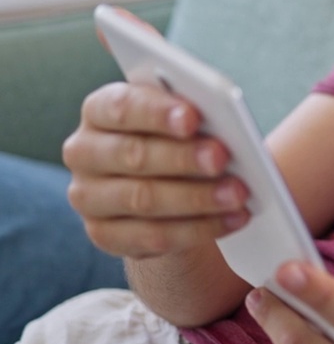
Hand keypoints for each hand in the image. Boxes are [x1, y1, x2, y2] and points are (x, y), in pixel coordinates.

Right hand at [62, 79, 249, 258]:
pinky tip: (232, 218)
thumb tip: (225, 119)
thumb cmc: (180, 137)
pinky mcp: (105, 235)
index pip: (121, 106)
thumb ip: (196, 112)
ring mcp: (89, 197)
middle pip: (132, 155)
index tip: (192, 118)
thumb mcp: (185, 117)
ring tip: (238, 194)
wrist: (169, 185)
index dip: (157, 113)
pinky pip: (152, 237)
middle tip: (222, 158)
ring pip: (143, 200)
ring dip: (196, 198)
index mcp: (100, 109)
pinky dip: (198, 228)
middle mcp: (84, 152)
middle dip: (182, 158)